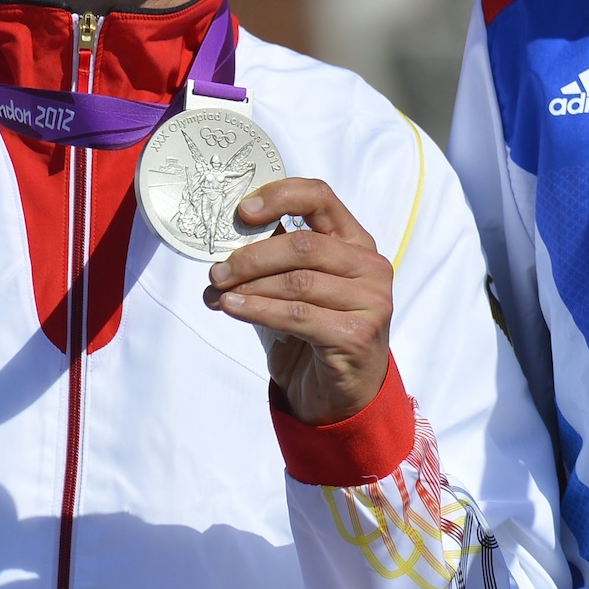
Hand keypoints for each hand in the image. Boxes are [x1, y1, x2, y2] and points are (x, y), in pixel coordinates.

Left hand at [203, 178, 394, 425]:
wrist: (341, 392)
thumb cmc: (315, 331)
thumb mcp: (300, 285)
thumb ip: (279, 256)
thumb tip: (228, 235)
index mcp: (357, 243)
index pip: (320, 198)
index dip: (279, 196)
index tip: (241, 211)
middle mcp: (371, 267)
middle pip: (304, 245)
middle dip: (251, 257)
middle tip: (217, 270)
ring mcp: (371, 301)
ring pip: (297, 282)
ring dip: (248, 287)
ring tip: (217, 293)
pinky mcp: (357, 335)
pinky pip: (296, 316)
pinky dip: (257, 310)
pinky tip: (231, 309)